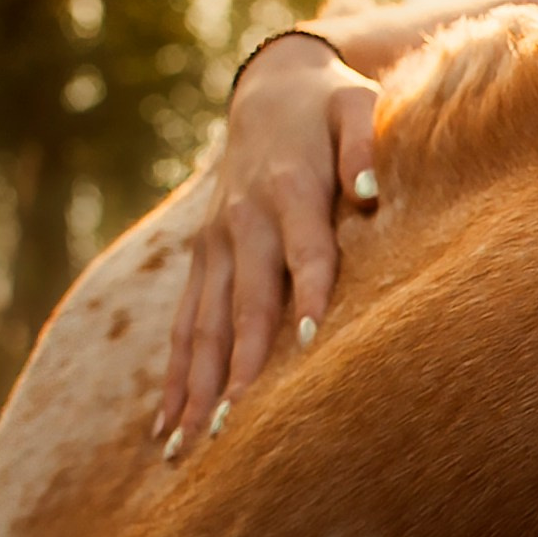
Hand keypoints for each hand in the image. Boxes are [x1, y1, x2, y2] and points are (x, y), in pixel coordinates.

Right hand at [160, 36, 379, 449]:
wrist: (271, 90)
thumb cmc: (331, 106)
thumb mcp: (358, 104)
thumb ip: (366, 142)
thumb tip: (370, 190)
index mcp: (288, 190)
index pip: (304, 251)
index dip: (310, 294)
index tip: (313, 342)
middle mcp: (242, 224)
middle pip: (245, 305)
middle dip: (242, 368)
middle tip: (237, 428)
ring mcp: (214, 247)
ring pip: (204, 327)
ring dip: (196, 388)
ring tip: (188, 446)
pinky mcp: (201, 262)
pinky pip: (185, 327)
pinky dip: (175, 377)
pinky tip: (167, 426)